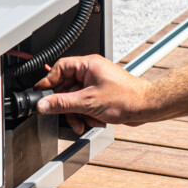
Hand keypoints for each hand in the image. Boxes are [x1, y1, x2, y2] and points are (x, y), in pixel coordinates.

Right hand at [33, 55, 152, 132]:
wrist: (146, 107)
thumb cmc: (126, 98)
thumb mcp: (88, 102)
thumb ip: (62, 103)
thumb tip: (42, 104)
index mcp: (87, 65)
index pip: (59, 68)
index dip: (48, 82)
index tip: (41, 95)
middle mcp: (90, 72)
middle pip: (64, 87)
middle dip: (66, 105)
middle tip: (65, 115)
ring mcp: (95, 84)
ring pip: (73, 98)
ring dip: (76, 113)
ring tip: (82, 122)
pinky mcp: (99, 95)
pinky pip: (83, 104)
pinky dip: (85, 114)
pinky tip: (93, 120)